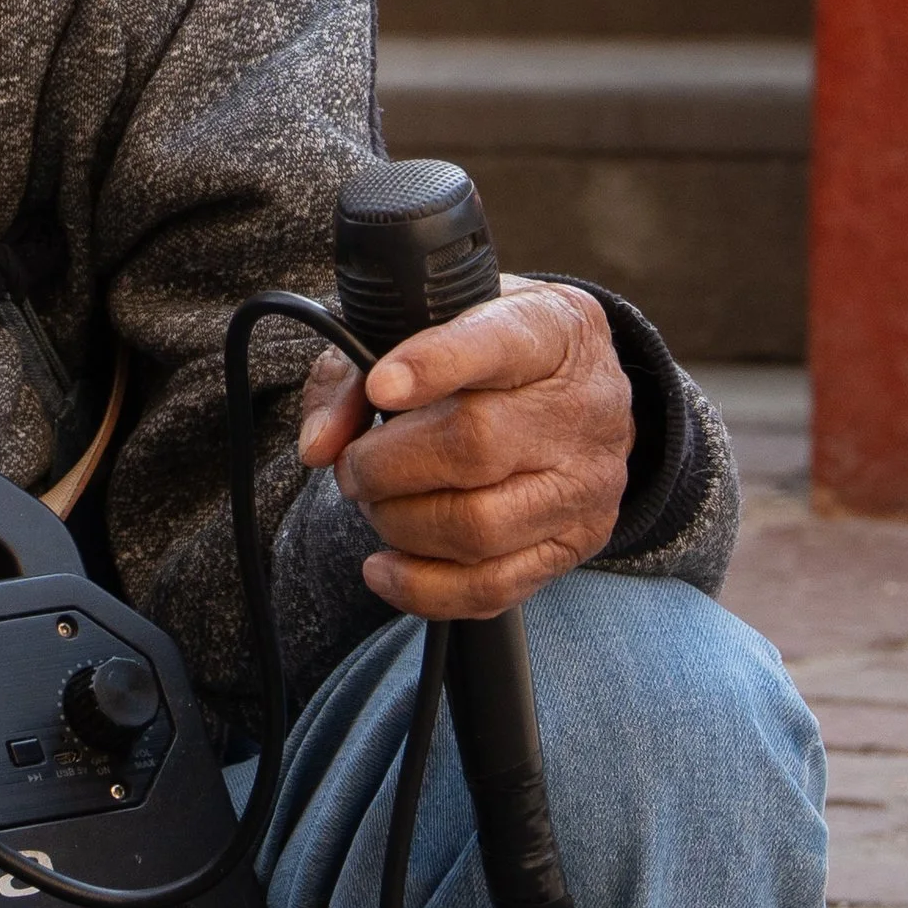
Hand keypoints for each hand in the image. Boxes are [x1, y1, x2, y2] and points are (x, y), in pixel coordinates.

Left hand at [294, 278, 632, 621]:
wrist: (587, 388)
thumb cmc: (493, 348)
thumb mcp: (433, 319)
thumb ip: (360, 365)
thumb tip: (319, 443)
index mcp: (550, 329)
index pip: (494, 344)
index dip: (432, 366)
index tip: (378, 387)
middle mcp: (581, 407)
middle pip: (475, 446)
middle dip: (388, 464)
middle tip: (353, 465)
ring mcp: (584, 483)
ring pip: (480, 526)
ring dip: (400, 524)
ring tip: (374, 503)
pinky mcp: (576, 544)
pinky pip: (495, 586)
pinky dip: (424, 587)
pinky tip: (386, 567)